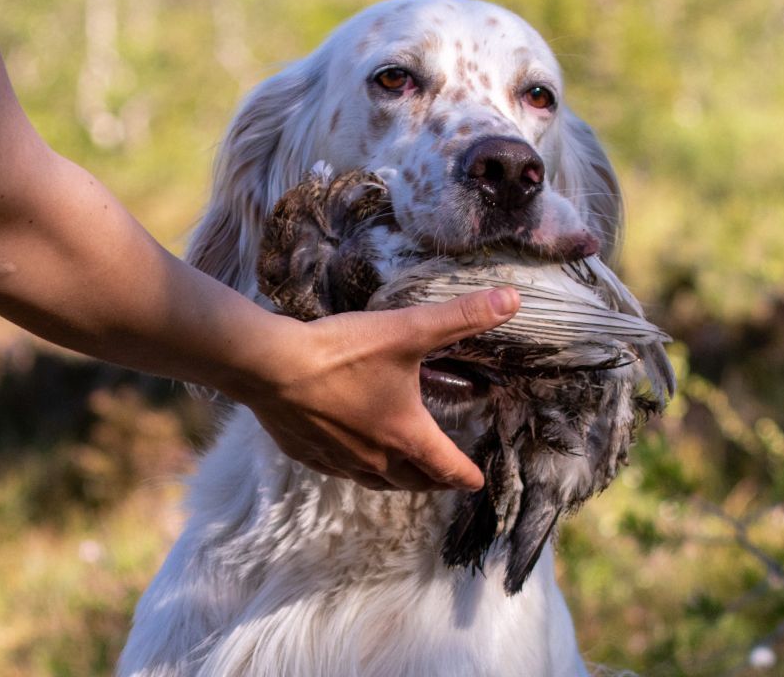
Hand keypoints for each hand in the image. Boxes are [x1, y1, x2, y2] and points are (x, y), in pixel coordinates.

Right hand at [232, 287, 519, 490]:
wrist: (271, 367)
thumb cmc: (342, 352)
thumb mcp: (407, 329)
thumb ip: (461, 317)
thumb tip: (512, 299)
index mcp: (406, 433)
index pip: (446, 465)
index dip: (466, 475)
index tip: (477, 483)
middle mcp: (376, 457)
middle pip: (413, 481)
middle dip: (434, 482)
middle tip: (445, 480)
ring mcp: (339, 459)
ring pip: (376, 483)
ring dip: (398, 482)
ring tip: (405, 477)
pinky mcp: (308, 453)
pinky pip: (339, 471)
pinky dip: (355, 470)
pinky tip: (349, 458)